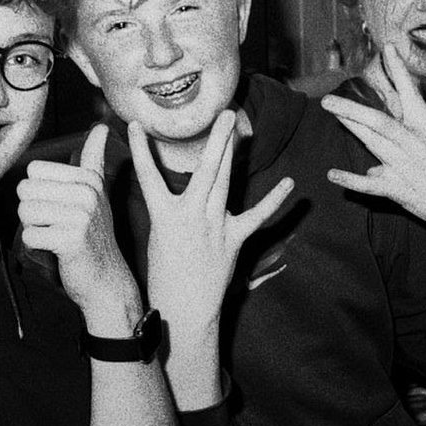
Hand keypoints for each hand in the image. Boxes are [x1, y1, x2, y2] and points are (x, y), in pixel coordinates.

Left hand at [17, 124, 139, 325]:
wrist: (106, 278)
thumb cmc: (93, 234)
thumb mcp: (96, 192)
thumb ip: (94, 159)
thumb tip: (102, 127)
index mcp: (89, 179)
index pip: (33, 171)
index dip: (38, 191)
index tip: (60, 206)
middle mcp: (87, 193)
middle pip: (26, 190)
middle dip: (33, 210)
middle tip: (57, 224)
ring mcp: (81, 216)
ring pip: (25, 212)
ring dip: (34, 228)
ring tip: (56, 234)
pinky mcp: (71, 240)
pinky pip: (29, 235)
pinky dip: (37, 245)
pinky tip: (56, 248)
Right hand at [130, 110, 292, 345]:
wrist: (183, 311)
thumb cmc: (164, 279)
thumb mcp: (158, 240)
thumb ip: (171, 213)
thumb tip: (182, 196)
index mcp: (164, 216)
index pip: (148, 176)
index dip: (141, 150)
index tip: (136, 125)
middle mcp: (191, 216)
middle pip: (204, 170)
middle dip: (215, 140)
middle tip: (224, 113)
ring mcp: (214, 226)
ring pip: (224, 182)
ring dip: (232, 154)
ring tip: (238, 129)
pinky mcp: (233, 240)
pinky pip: (256, 217)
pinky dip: (274, 201)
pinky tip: (289, 184)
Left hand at [323, 44, 425, 266]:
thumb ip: (408, 142)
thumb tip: (382, 153)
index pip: (410, 93)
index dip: (398, 70)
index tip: (388, 48)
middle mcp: (415, 144)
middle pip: (379, 120)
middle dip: (352, 107)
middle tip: (328, 99)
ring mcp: (406, 166)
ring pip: (373, 142)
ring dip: (350, 126)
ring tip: (331, 111)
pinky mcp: (400, 189)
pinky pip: (370, 184)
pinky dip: (351, 180)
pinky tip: (332, 174)